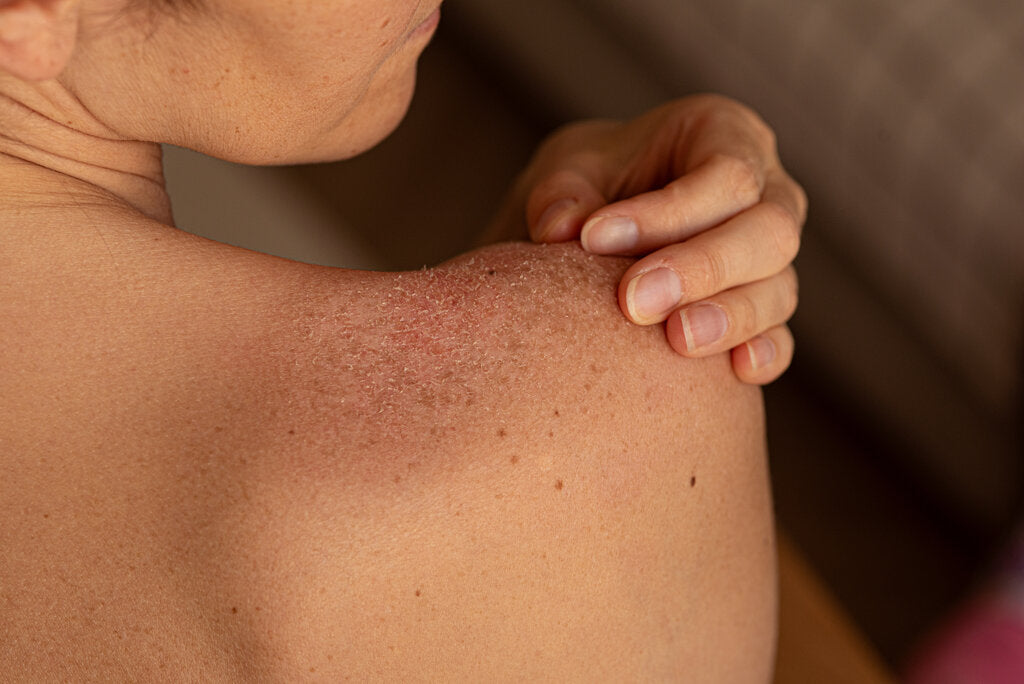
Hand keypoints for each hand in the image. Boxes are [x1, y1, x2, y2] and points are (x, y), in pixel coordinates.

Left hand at [492, 95, 805, 384]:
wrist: (595, 227)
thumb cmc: (590, 185)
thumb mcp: (568, 170)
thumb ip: (561, 195)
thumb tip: (558, 228)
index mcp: (724, 135)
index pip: (724, 174)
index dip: (667, 213)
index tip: (595, 239)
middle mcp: (766, 193)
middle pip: (770, 232)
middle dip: (704, 269)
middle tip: (634, 302)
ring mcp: (770, 258)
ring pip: (779, 289)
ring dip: (730, 318)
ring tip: (675, 340)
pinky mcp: (761, 311)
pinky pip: (778, 337)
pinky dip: (763, 353)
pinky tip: (737, 371)